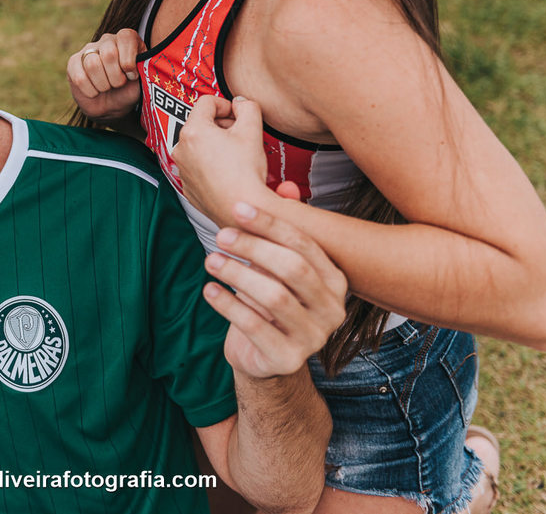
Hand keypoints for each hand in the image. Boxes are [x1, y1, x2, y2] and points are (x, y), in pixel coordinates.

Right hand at [67, 29, 144, 121]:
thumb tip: (139, 63)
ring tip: (107, 88)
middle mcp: (107, 40)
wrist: (112, 106)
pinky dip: (90, 91)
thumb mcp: (143, 81)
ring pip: (92, 64)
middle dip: (116, 77)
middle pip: (109, 53)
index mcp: (127, 40)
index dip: (129, 60)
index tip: (132, 76)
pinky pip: (79, 77)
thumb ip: (144, 69)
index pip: (126, 37)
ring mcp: (88, 50)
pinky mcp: (73, 63)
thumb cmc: (128, 90)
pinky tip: (95, 91)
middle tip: (118, 85)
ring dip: (103, 85)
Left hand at [174, 95, 271, 218]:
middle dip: (222, 125)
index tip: (238, 115)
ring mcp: (183, 169)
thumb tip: (241, 103)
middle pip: (201, 123)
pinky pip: (198, 165)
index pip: (207, 102)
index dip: (226, 104)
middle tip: (241, 134)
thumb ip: (248, 107)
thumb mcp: (252, 130)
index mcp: (193, 131)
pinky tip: (228, 171)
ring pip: (199, 145)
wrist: (241, 209)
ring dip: (216, 144)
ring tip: (236, 154)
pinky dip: (211, 163)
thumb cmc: (244, 173)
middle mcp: (181, 149)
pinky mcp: (188, 185)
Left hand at [202, 203, 346, 378]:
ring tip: (209, 260)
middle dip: (253, 247)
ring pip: (274, 296)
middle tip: (220, 235)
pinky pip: (255, 326)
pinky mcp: (288, 359)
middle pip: (292, 268)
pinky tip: (209, 290)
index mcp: (336, 281)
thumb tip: (287, 186)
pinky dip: (228, 305)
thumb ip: (283, 231)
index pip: (304, 245)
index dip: (270, 223)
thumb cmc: (270, 303)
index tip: (236, 208)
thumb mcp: (278, 267)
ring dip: (237, 274)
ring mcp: (314, 337)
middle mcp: (333, 309)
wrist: (266, 358)